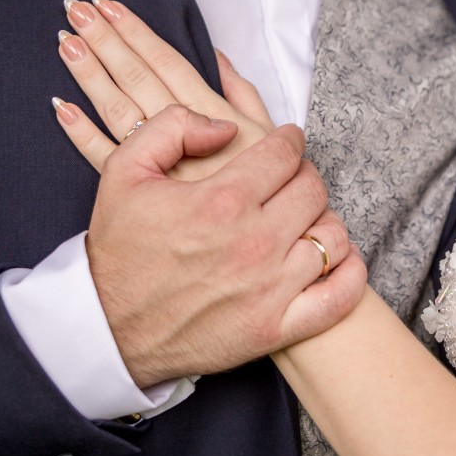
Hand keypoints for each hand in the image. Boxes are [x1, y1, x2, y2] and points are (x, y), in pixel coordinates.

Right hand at [51, 0, 365, 384]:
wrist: (107, 329)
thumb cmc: (119, 250)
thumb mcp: (124, 170)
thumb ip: (174, 127)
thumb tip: (226, 127)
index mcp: (221, 200)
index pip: (285, 154)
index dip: (288, 140)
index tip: (286, 142)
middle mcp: (253, 242)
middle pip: (312, 189)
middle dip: (303, 175)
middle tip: (289, 179)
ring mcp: (269, 289)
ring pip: (332, 236)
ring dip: (322, 220)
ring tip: (303, 217)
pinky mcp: (275, 329)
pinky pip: (339, 296)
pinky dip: (348, 273)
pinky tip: (333, 258)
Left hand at [56, 0, 270, 180]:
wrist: (256, 257)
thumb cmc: (270, 197)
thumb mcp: (268, 140)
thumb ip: (245, 96)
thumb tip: (219, 57)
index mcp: (213, 115)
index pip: (166, 62)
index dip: (137, 32)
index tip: (110, 5)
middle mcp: (182, 136)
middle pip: (136, 78)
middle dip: (106, 41)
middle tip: (76, 8)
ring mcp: (159, 165)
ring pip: (116, 109)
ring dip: (89, 75)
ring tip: (66, 41)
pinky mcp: (142, 194)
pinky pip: (104, 159)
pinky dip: (80, 133)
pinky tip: (60, 107)